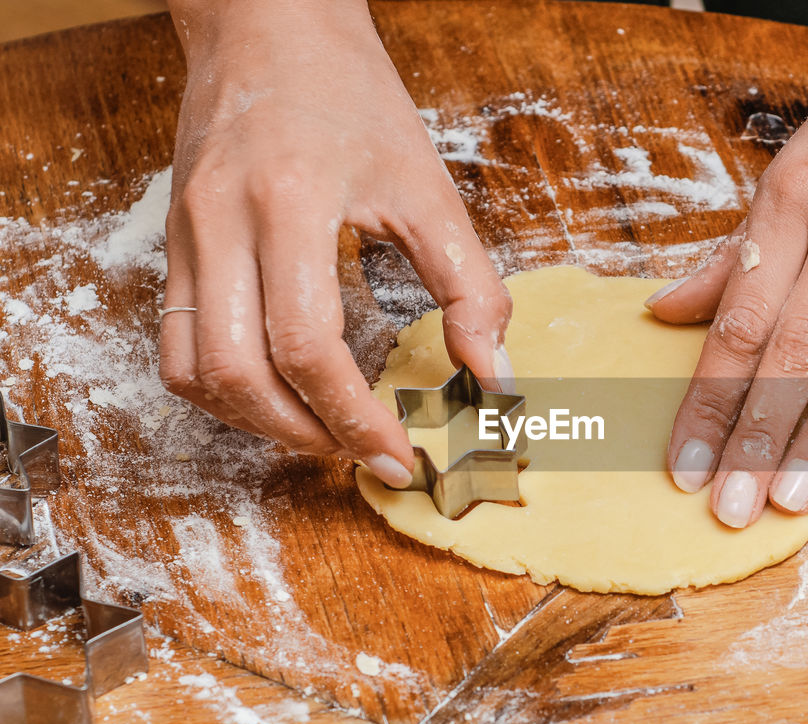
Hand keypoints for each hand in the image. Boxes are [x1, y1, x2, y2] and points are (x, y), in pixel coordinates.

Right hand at [159, 0, 512, 487]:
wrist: (270, 28)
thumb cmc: (351, 97)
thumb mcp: (428, 187)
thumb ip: (470, 286)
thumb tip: (493, 375)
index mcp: (289, 204)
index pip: (307, 346)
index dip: (355, 419)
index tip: (400, 457)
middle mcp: (222, 224)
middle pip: (237, 374)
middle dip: (306, 435)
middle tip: (365, 454)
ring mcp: (186, 236)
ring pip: (194, 372)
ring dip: (258, 423)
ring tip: (324, 432)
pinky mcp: (175, 245)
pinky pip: (177, 345)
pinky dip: (223, 391)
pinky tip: (276, 393)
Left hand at [647, 0, 807, 526]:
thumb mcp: (793, 160)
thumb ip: (734, 248)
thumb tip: (665, 313)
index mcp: (791, 199)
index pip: (738, 322)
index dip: (706, 400)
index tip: (684, 464)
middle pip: (794, 350)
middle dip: (755, 437)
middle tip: (730, 508)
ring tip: (791, 499)